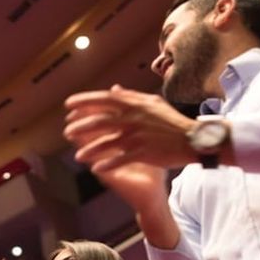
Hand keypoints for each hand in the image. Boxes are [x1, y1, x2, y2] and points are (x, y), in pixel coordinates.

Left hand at [64, 85, 198, 172]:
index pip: (103, 100)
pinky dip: (107, 165)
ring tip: (78, 156)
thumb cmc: (171, 121)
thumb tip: (114, 90)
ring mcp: (137, 136)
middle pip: (99, 122)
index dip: (84, 102)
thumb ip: (131, 97)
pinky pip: (120, 159)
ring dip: (89, 150)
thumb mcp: (152, 104)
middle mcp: (133, 118)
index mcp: (134, 104)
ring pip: (106, 143)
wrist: (192, 139)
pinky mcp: (143, 152)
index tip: (68, 106)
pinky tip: (96, 169)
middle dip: (79, 127)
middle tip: (67, 133)